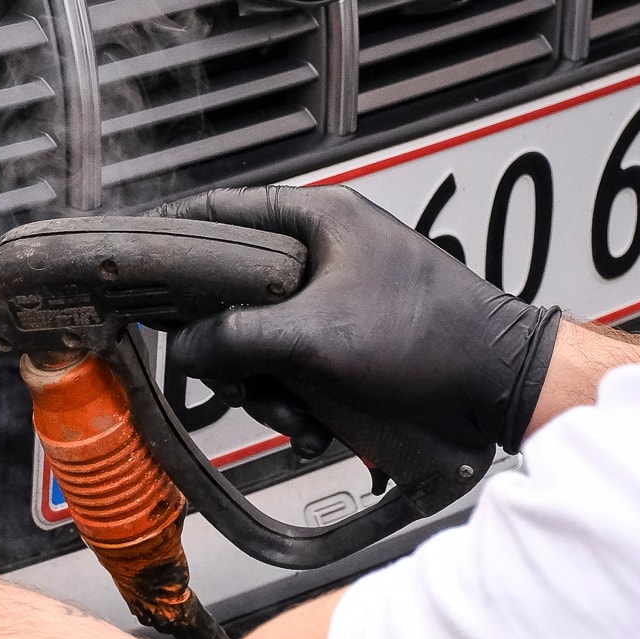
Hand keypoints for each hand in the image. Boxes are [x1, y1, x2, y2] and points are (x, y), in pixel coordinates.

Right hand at [154, 186, 561, 453]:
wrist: (500, 387)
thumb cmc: (434, 336)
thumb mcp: (317, 335)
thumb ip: (239, 337)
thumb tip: (190, 349)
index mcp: (316, 221)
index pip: (219, 211)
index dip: (174, 240)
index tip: (140, 272)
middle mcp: (321, 253)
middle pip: (230, 295)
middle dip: (231, 353)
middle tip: (240, 382)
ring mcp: (333, 299)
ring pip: (258, 341)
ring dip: (267, 391)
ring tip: (295, 417)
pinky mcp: (346, 342)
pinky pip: (293, 369)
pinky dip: (296, 404)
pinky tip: (315, 427)